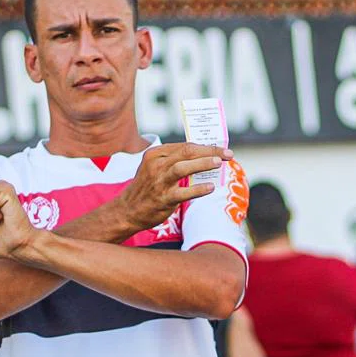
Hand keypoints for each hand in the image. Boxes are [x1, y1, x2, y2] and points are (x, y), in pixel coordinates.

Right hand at [117, 143, 233, 231]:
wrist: (127, 210)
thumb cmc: (147, 187)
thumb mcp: (155, 167)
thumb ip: (175, 161)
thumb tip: (205, 157)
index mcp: (156, 154)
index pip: (185, 146)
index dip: (206, 146)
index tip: (222, 149)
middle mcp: (156, 165)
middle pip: (186, 152)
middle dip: (210, 151)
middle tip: (228, 154)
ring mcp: (159, 181)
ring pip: (183, 168)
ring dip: (203, 164)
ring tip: (219, 163)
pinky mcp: (163, 198)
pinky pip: (183, 192)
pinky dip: (198, 189)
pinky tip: (211, 187)